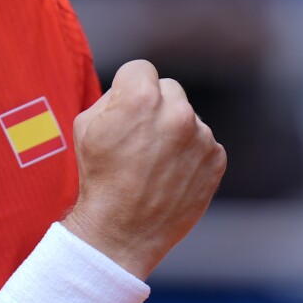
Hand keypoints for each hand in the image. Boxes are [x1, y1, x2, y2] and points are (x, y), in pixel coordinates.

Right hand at [64, 60, 225, 278]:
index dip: (128, 87)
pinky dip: (189, 154)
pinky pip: (202, 142)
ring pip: (187, 117)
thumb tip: (131, 89)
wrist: (123, 232)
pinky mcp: (216, 159)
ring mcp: (201, 137)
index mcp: (142, 99)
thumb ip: (112, 97)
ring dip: (173, 131)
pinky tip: (170, 175)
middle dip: (154, 106)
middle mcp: (177, 113)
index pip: (141, 69)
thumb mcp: (86, 126)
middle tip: (138, 138)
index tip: (124, 108)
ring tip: (153, 163)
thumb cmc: (99, 178)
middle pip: (168, 89)